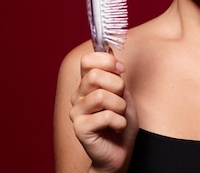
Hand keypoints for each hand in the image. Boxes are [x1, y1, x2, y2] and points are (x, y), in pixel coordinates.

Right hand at [69, 52, 138, 171]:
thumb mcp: (123, 93)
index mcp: (86, 84)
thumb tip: (108, 48)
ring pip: (102, 96)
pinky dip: (119, 122)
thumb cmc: (120, 122)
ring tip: (119, 116)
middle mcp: (77, 96)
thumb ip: (115, 73)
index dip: (107, 61)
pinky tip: (116, 127)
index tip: (121, 70)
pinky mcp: (79, 128)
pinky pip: (105, 117)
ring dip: (120, 107)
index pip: (87, 60)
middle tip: (121, 99)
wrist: (119, 152)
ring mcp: (76, 112)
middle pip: (95, 76)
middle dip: (118, 86)